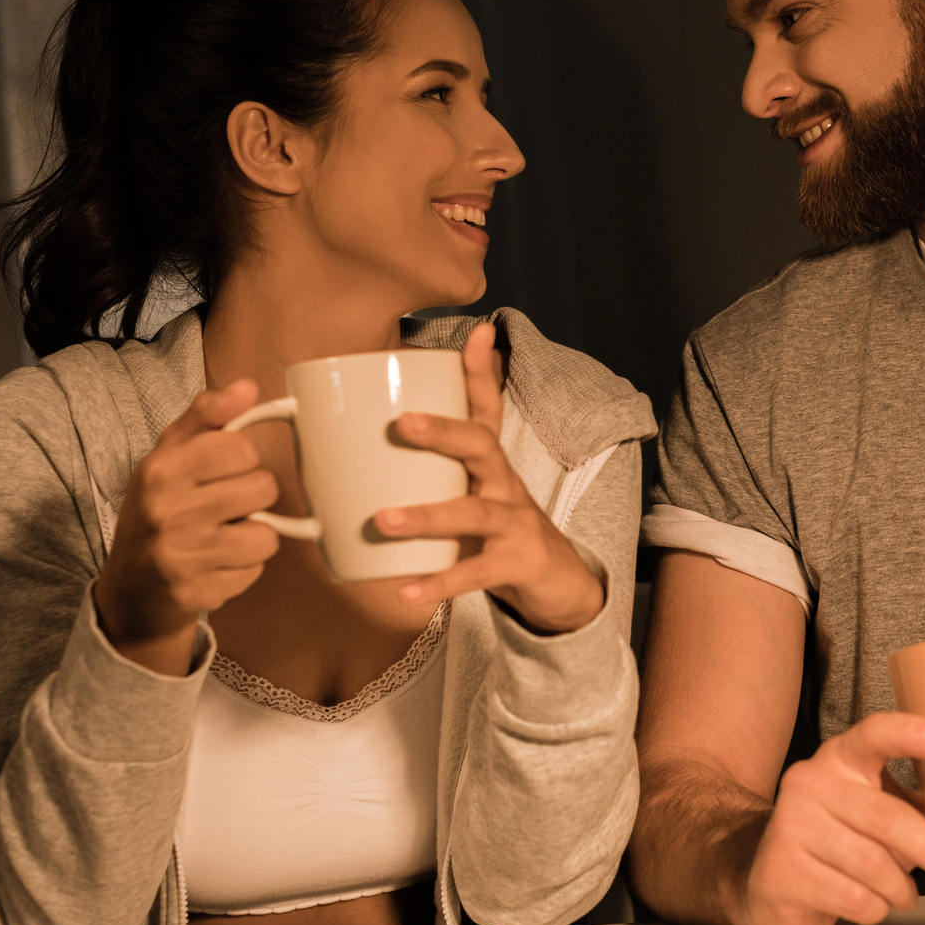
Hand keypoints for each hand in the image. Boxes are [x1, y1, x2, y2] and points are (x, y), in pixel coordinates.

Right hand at [93, 379, 280, 671]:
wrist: (131, 589)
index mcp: (160, 470)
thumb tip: (247, 388)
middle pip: (262, 489)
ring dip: (252, 537)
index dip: (242, 460)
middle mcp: (166, 512)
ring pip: (266, 535)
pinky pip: (255, 572)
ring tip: (222, 537)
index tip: (224, 471)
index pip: (242, 449)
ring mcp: (181, 556)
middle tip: (223, 508)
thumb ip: (207, 416)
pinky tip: (215, 565)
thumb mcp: (168, 456)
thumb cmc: (156, 512)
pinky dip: (242, 569)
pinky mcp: (196, 593)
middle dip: (252, 498)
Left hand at [373, 323, 604, 633]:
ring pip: (473, 514)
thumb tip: (366, 450)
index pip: (487, 410)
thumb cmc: (498, 531)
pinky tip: (405, 593)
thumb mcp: (473, 492)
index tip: (478, 332)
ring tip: (382, 520)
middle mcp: (506, 485)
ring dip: (426, 516)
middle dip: (443, 431)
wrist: (558, 584)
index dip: (480, 372)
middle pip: (482, 446)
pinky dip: (439, 584)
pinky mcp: (516, 565)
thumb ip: (430, 472)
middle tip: (400, 422)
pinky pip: (475, 574)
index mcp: (491, 463)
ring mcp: (515, 525)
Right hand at [733, 712, 924, 924]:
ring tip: (903, 895)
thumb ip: (914, 807)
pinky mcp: (782, 871)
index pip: (873, 735)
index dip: (909, 735)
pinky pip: (852, 897)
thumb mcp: (874, 812)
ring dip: (900, 889)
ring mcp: (791, 826)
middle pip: (886, 817)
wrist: (767, 881)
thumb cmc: (837, 841)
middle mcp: (811, 783)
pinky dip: (874, 909)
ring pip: (873, 865)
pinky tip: (868, 904)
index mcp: (840, 759)